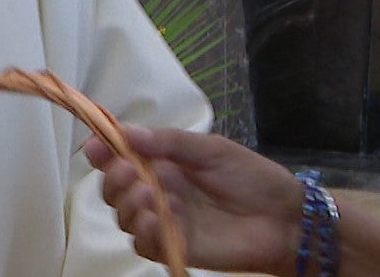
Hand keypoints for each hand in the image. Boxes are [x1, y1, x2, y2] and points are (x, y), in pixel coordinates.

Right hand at [83, 126, 306, 276]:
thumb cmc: (251, 177)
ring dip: (128, 205)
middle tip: (129, 172)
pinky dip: (142, 232)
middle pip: (115, 190)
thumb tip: (127, 133)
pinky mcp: (177, 246)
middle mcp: (159, 191)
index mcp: (164, 164)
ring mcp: (166, 220)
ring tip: (147, 196)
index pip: (121, 157)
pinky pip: (145, 244)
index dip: (103, 152)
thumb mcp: (211, 149)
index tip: (95, 147)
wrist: (284, 217)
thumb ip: (170, 143)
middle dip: (113, 180)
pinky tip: (153, 220)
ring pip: (125, 218)